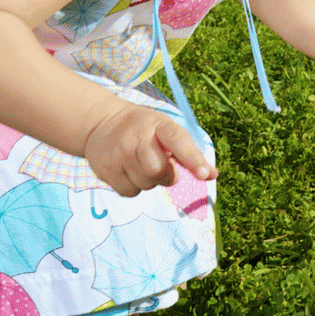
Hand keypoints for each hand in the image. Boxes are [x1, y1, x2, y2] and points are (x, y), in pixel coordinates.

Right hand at [82, 103, 215, 196]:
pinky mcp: (105, 169)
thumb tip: (213, 175)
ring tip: (140, 163)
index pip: (178, 140)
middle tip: (162, 165)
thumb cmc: (144, 130)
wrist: (101, 123)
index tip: (205, 174)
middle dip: (166, 175)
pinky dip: (134, 186)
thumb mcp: (165, 130)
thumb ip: (189, 152)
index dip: (193, 159)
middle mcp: (136, 137)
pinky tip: (128, 170)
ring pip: (145, 185)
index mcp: (158, 124)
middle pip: (159, 171)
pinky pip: (130, 192)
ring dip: (149, 181)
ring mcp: (118, 153)